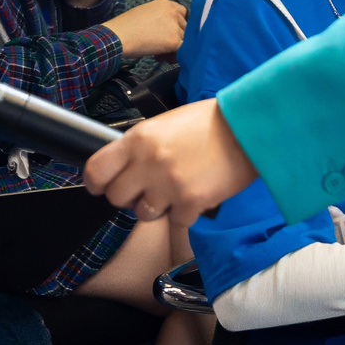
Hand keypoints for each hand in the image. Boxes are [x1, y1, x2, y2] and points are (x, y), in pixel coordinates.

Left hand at [84, 98, 255, 222]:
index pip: (96, 170)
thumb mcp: (165, 123)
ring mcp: (169, 186)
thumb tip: (123, 167)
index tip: (101, 186)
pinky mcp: (191, 203)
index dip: (96, 182)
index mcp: (138, 139)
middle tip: (145, 188)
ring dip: (156, 207)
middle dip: (128, 196)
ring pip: (143, 214)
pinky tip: (196, 194)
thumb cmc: (210, 123)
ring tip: (173, 191)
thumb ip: (140, 146)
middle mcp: (149, 163)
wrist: (249, 129)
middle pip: (116, 198)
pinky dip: (185, 213)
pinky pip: (176, 221)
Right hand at [104, 0, 185, 58]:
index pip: (182, 13)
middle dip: (175, 38)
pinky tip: (162, 59)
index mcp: (166, 4)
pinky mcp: (174, 40)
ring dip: (174, 48)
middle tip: (161, 47)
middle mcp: (173, 12)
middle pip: (185, 27)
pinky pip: (182, 50)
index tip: (167, 33)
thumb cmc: (125, 26)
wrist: (118, 36)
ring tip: (159, 55)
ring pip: (185, 40)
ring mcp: (175, 26)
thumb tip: (167, 30)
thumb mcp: (145, 13)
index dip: (176, 24)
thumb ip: (160, 18)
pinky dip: (175, 56)